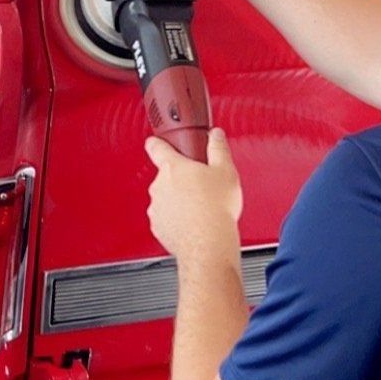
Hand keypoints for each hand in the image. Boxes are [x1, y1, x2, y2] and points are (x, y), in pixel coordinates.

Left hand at [144, 129, 243, 271]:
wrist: (208, 243)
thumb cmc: (216, 209)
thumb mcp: (225, 170)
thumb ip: (218, 148)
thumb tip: (215, 136)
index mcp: (173, 168)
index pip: (156, 148)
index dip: (156, 142)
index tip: (155, 141)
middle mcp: (159, 186)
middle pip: (166, 176)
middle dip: (181, 179)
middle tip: (200, 186)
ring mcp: (157, 208)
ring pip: (166, 199)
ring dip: (178, 201)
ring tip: (200, 207)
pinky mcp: (158, 227)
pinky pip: (166, 218)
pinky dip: (176, 219)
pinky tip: (194, 222)